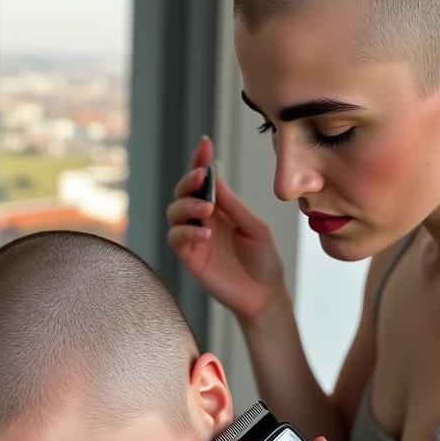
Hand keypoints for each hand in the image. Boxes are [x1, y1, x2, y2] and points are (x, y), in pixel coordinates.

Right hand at [166, 136, 285, 320]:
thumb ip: (234, 206)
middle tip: (201, 177)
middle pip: (182, 192)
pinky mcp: (189, 258)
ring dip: (187, 205)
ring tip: (207, 210)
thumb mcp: (256, 228)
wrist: (265, 296)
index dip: (200, 161)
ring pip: (174, 213)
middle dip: (188, 181)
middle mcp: (203, 220)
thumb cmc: (264, 261)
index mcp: (220, 209)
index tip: (204, 144)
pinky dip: (186, 231)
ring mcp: (194, 238)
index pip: (204, 181)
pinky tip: (204, 233)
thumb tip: (215, 179)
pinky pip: (176, 238)